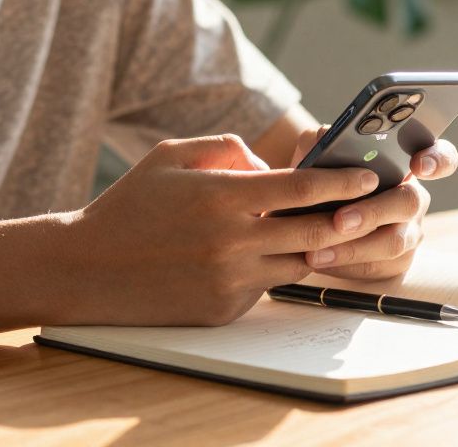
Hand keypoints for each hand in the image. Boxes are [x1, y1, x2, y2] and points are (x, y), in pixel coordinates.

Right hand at [63, 134, 382, 325]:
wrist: (88, 268)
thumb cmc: (130, 204)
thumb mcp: (171, 156)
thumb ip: (228, 148)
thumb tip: (272, 165)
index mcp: (221, 197)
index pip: (302, 189)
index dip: (342, 182)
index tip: (369, 177)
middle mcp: (231, 241)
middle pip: (315, 232)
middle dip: (348, 219)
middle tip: (370, 207)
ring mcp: (229, 280)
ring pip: (298, 264)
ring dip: (314, 248)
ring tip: (322, 229)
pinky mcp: (224, 309)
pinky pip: (267, 286)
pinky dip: (273, 269)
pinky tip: (266, 255)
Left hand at [288, 126, 457, 279]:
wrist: (306, 217)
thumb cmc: (320, 180)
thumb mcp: (319, 155)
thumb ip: (323, 142)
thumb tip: (325, 137)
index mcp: (404, 165)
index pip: (440, 157)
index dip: (437, 160)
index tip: (418, 165)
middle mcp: (413, 198)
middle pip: (408, 203)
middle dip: (373, 212)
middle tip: (340, 220)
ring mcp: (408, 233)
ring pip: (393, 243)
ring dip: (353, 247)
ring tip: (317, 250)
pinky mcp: (395, 263)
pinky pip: (376, 268)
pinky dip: (345, 265)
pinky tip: (320, 261)